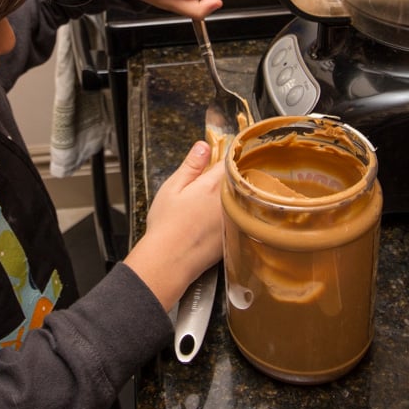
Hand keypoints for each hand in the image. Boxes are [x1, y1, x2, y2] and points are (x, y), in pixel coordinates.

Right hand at [124, 141, 224, 311]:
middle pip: (239, 179)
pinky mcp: (235, 235)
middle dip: (231, 175)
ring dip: (235, 193)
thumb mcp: (173, 188)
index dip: (226, 155)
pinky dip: (233, 212)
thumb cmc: (166, 226)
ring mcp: (234, 219)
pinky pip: (239, 216)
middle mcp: (229, 201)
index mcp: (213, 185)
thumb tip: (204, 146)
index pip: (230, 161)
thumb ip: (191, 165)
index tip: (221, 154)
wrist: (169, 262)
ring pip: (241, 198)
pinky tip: (214, 219)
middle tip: (215, 177)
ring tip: (213, 199)